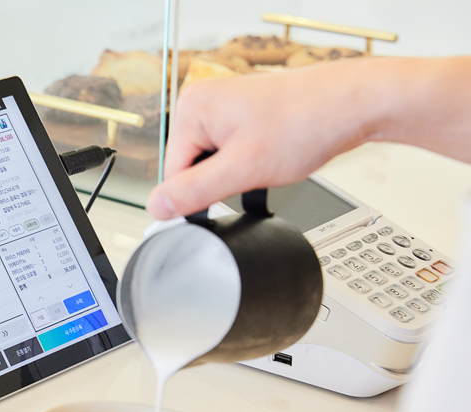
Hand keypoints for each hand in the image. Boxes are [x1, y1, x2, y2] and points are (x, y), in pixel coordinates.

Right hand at [146, 56, 470, 218]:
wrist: (354, 104)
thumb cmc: (306, 122)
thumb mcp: (242, 169)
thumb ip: (193, 192)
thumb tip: (157, 208)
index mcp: (192, 109)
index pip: (172, 174)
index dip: (198, 196)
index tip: (226, 198)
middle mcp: (203, 104)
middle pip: (191, 169)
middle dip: (222, 182)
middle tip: (254, 174)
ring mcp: (224, 110)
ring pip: (213, 166)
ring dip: (238, 176)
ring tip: (268, 161)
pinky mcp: (243, 119)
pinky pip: (231, 157)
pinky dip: (249, 167)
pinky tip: (271, 159)